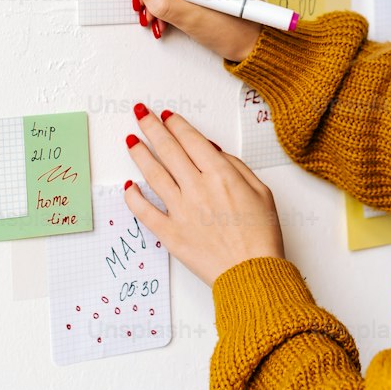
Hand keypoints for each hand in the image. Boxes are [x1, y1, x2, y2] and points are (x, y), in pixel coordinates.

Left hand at [123, 104, 285, 286]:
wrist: (252, 274)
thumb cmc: (262, 236)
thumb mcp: (261, 191)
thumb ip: (235, 167)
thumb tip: (211, 151)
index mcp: (220, 175)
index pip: (191, 140)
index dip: (176, 124)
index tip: (166, 115)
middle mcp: (197, 188)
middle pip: (168, 150)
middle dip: (152, 128)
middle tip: (140, 115)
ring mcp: (180, 211)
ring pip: (153, 175)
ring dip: (140, 155)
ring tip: (130, 142)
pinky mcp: (170, 234)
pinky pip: (145, 212)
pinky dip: (134, 198)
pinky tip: (129, 186)